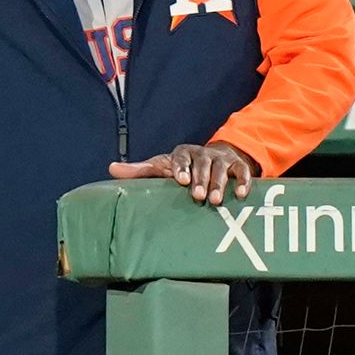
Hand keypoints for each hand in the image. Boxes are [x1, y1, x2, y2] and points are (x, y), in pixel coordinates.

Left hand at [108, 140, 257, 204]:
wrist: (214, 159)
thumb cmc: (182, 168)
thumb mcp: (161, 167)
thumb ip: (140, 170)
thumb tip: (111, 168)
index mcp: (182, 153)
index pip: (180, 157)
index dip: (180, 168)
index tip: (179, 180)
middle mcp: (203, 154)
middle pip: (202, 165)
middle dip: (201, 180)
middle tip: (198, 197)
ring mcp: (222, 159)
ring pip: (222, 169)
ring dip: (220, 184)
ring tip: (215, 201)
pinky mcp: (238, 166)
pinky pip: (243, 172)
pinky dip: (243, 182)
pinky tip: (241, 195)